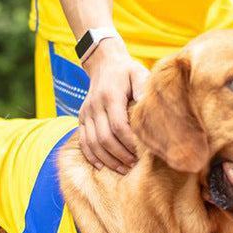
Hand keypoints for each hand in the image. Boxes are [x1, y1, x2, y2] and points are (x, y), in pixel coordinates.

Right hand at [78, 38, 148, 173]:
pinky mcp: (82, 118)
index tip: (143, 154)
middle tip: (136, 166)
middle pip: (105, 139)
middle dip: (121, 155)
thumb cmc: (127, 71)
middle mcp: (94, 106)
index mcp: (110, 96)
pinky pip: (83, 142)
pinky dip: (92, 156)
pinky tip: (102, 167)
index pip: (119, 126)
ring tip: (124, 170)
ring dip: (108, 160)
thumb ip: (144, 89)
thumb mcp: (139, 74)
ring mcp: (86, 113)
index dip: (130, 143)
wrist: (104, 63)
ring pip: (93, 144)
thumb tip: (150, 106)